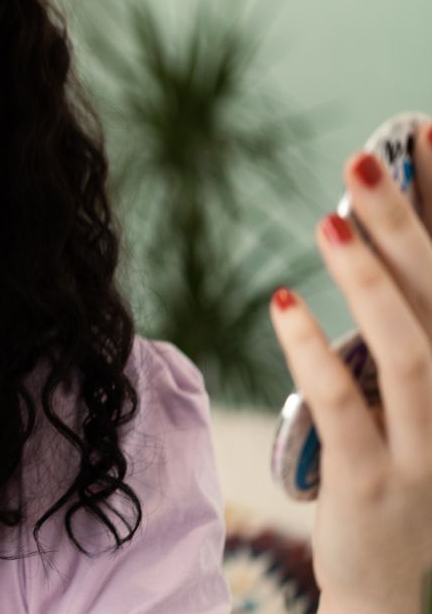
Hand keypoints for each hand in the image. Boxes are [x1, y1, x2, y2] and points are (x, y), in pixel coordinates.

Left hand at [270, 120, 431, 613]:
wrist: (395, 584)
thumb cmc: (394, 467)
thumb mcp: (406, 392)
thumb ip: (396, 320)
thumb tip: (365, 235)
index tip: (421, 131)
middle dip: (411, 224)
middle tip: (365, 158)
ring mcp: (429, 448)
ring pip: (415, 353)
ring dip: (373, 283)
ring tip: (329, 220)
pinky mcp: (376, 483)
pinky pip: (348, 409)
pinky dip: (316, 351)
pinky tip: (282, 301)